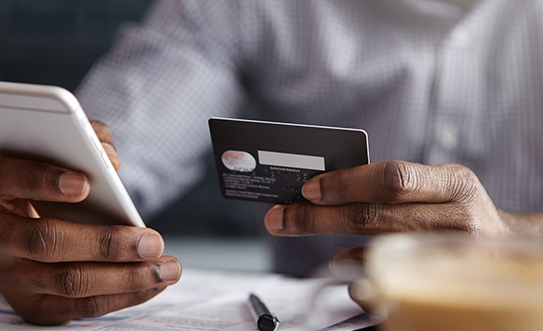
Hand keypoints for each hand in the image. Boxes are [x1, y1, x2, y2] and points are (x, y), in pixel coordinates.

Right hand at [0, 121, 180, 324]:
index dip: (41, 179)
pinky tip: (154, 282)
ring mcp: (9, 277)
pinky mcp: (33, 306)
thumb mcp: (66, 158)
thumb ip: (89, 141)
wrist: (36, 241)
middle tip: (153, 241)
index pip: (4, 178)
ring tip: (167, 267)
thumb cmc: (58, 189)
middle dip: (106, 243)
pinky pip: (82, 307)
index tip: (86, 183)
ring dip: (127, 277)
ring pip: (70, 281)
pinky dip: (125, 296)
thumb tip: (110, 161)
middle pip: (47, 241)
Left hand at [264, 160, 514, 264]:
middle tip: (282, 217)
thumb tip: (325, 187)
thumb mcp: (439, 186)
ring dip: (331, 245)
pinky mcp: (443, 288)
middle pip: (375, 216)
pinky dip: (358, 274)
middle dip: (318, 217)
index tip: (308, 188)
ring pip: (377, 252)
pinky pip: (389, 285)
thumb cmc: (457, 211)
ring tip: (301, 231)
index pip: (392, 178)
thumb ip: (395, 185)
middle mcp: (457, 219)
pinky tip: (344, 266)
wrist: (505, 249)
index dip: (345, 183)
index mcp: (454, 183)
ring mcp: (451, 257)